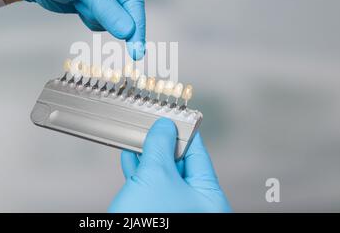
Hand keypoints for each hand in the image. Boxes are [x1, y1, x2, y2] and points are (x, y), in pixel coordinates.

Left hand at [12, 0, 145, 59]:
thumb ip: (107, 9)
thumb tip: (128, 31)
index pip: (135, 0)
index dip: (136, 27)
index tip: (137, 50)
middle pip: (127, 12)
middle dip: (105, 15)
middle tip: (84, 6)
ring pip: (115, 21)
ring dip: (93, 15)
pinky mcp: (104, 3)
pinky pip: (104, 22)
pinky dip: (90, 18)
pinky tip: (78, 3)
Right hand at [109, 117, 231, 212]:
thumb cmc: (150, 223)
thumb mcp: (156, 177)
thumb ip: (160, 147)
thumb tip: (164, 127)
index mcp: (209, 198)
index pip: (198, 154)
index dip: (183, 132)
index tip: (172, 117)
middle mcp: (195, 206)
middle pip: (179, 164)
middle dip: (162, 144)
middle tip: (151, 125)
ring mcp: (174, 211)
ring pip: (161, 176)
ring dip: (147, 156)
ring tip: (137, 137)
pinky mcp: (155, 215)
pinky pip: (149, 188)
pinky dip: (139, 172)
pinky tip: (130, 157)